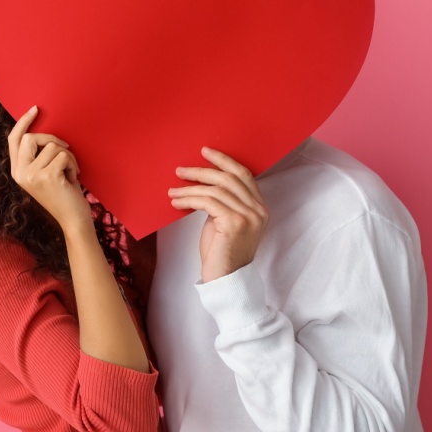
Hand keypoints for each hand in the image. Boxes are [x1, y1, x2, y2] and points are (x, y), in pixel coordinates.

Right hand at [7, 105, 89, 231]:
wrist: (73, 219)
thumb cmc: (63, 194)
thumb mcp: (43, 174)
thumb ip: (37, 157)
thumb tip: (41, 131)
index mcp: (17, 171)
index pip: (13, 140)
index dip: (23, 122)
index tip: (35, 109)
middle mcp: (20, 173)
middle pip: (30, 138)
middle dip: (52, 139)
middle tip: (66, 148)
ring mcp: (32, 175)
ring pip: (51, 146)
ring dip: (68, 156)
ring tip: (70, 173)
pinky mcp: (47, 177)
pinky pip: (63, 155)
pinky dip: (73, 164)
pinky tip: (72, 178)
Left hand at [168, 146, 269, 282]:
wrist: (226, 279)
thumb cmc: (222, 252)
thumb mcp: (225, 222)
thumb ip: (223, 203)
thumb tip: (202, 183)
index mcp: (260, 207)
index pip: (243, 175)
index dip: (224, 161)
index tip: (205, 152)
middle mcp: (259, 210)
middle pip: (229, 178)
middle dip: (202, 170)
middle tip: (181, 169)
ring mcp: (249, 216)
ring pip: (216, 189)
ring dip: (190, 187)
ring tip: (172, 190)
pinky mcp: (234, 223)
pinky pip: (207, 201)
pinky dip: (189, 199)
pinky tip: (176, 202)